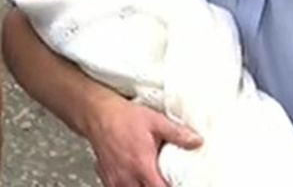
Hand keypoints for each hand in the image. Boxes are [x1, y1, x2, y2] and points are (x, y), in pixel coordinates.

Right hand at [85, 94, 201, 186]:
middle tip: (163, 180)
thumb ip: (177, 133)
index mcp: (142, 166)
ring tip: (150, 181)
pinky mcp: (107, 177)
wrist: (96, 112)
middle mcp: (128, 177)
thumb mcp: (154, 121)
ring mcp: (115, 179)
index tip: (177, 183)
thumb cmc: (121, 116)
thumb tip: (196, 141)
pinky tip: (134, 181)